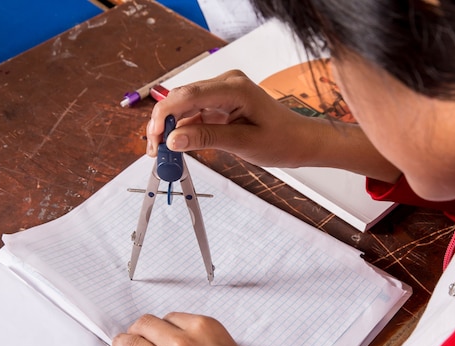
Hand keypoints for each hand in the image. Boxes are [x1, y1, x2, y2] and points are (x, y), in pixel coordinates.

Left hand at [113, 312, 294, 345]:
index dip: (162, 324)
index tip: (158, 328)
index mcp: (204, 327)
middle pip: (145, 325)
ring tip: (121, 345)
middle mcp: (184, 344)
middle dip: (138, 329)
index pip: (169, 316)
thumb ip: (208, 341)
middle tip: (133, 333)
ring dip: (125, 345)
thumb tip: (194, 344)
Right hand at [146, 70, 401, 181]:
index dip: (164, 116)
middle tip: (155, 151)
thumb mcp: (243, 144)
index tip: (153, 139)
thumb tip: (173, 140)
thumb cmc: (282, 141)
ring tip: (163, 153)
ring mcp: (223, 91)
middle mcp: (226, 82)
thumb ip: (206, 138)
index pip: (187, 95)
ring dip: (172, 127)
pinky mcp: (223, 102)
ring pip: (186, 105)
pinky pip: (196, 112)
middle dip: (164, 123)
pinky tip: (178, 145)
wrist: (302, 141)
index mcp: (233, 87)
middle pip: (182, 98)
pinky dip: (185, 128)